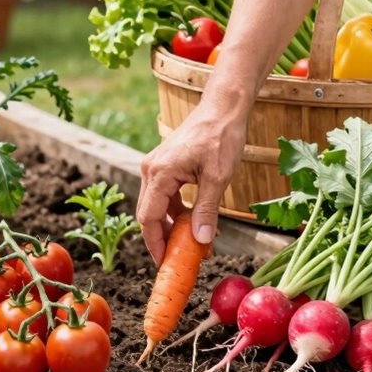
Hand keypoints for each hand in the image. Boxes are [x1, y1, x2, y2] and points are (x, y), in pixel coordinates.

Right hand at [136, 100, 247, 264]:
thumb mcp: (218, 178)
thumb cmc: (221, 136)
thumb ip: (206, 210)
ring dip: (173, 226)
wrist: (223, 108)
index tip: (165, 263)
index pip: (148, 218)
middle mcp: (151, 169)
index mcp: (160, 172)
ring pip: (157, 206)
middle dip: (164, 239)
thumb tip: (202, 241)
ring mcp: (156, 166)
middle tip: (182, 259)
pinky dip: (177, 211)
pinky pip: (165, 195)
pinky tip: (196, 221)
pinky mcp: (165, 165)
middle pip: (149, 214)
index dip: (155, 244)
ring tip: (195, 244)